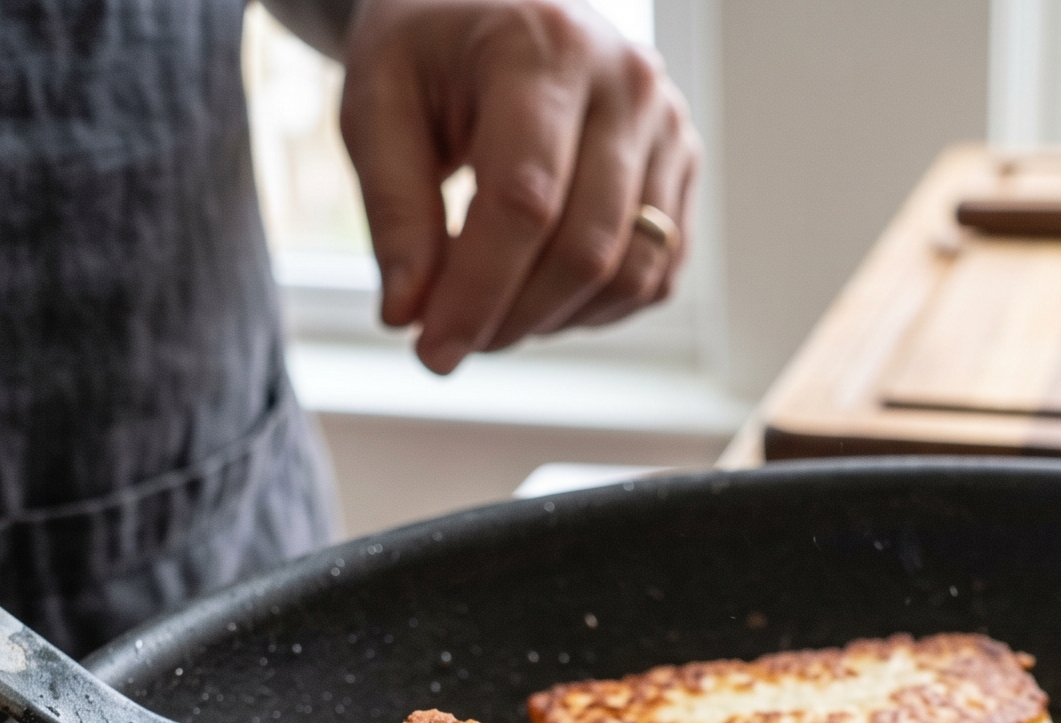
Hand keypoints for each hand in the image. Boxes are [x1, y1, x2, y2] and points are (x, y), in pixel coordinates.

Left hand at [338, 0, 698, 373]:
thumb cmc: (427, 52)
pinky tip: (537, 296)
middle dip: (512, 317)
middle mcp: (627, 84)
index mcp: (544, 49)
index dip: (479, 291)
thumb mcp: (377, 106)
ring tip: (490, 314)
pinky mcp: (683, 168)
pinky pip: (654, 274)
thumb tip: (410, 314)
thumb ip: (395, 209)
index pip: (525, 200)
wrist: (488, 7)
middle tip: (447, 343)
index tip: (432, 350)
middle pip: (586, 247)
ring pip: (631, 272)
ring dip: (553, 320)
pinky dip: (594, 309)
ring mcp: (668, 127)